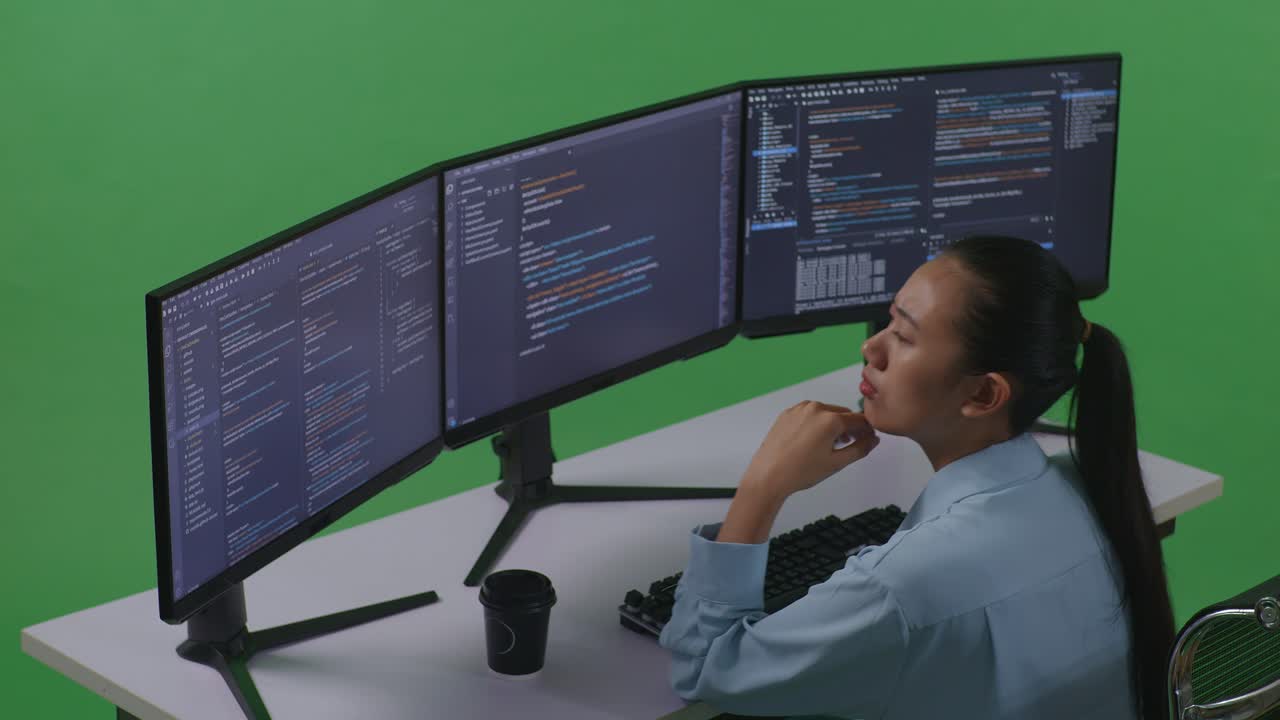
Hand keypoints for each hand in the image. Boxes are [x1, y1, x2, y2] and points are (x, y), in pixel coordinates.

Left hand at [740, 400, 879, 501]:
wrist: (768, 475)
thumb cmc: (800, 471)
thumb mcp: (836, 463)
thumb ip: (860, 449)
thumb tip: (873, 440)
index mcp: (830, 419)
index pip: (858, 419)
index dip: (866, 430)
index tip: (868, 438)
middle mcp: (815, 408)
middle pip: (842, 414)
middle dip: (849, 427)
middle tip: (849, 445)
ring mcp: (799, 409)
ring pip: (825, 412)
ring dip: (832, 424)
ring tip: (830, 445)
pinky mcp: (787, 414)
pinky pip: (808, 414)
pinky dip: (815, 423)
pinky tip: (812, 441)